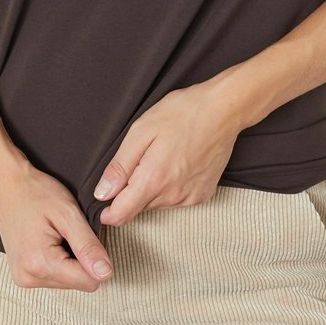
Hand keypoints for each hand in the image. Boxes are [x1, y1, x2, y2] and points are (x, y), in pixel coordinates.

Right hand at [0, 162, 114, 290]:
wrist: (8, 186)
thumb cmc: (36, 193)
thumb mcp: (68, 213)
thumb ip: (88, 245)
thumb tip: (106, 273)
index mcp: (40, 264)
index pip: (88, 281)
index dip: (95, 258)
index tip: (84, 235)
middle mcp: (29, 278)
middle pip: (78, 283)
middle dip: (81, 259)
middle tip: (67, 232)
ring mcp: (23, 279)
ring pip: (68, 282)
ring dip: (70, 260)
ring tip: (57, 235)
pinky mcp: (23, 276)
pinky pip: (55, 277)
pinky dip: (59, 261)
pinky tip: (50, 241)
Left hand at [93, 81, 241, 225]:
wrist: (223, 110)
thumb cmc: (182, 113)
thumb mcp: (141, 131)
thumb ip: (120, 166)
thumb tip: (102, 193)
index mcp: (154, 179)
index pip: (122, 214)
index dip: (109, 211)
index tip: (105, 200)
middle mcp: (173, 195)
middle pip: (139, 207)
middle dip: (132, 190)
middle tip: (141, 159)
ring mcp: (191, 197)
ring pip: (158, 203)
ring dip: (152, 187)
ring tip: (162, 156)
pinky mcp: (204, 194)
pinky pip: (177, 199)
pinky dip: (171, 186)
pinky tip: (177, 162)